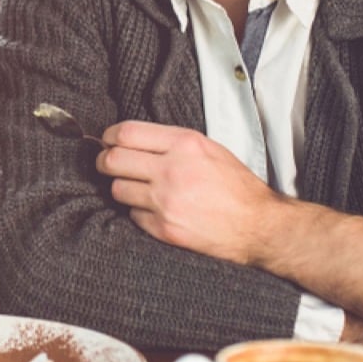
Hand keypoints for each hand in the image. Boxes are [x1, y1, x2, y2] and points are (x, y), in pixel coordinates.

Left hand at [98, 121, 279, 263]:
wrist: (258, 226)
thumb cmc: (237, 187)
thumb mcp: (210, 149)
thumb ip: (173, 142)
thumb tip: (136, 141)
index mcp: (184, 145)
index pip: (127, 133)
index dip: (110, 136)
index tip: (108, 141)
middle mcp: (172, 171)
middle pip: (113, 160)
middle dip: (105, 161)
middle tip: (108, 164)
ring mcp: (166, 201)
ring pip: (118, 190)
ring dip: (122, 188)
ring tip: (136, 189)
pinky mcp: (164, 228)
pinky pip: (133, 216)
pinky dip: (139, 213)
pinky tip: (154, 210)